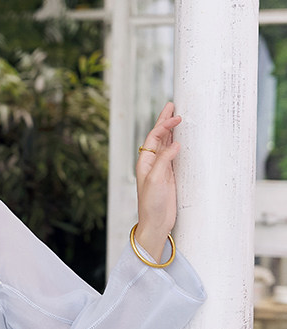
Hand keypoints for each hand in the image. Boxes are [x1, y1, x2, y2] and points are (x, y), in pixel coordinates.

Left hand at [135, 101, 181, 261]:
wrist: (156, 223)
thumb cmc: (151, 205)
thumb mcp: (156, 180)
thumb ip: (165, 161)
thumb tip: (175, 144)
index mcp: (144, 163)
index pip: (154, 138)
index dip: (164, 125)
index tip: (176, 117)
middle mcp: (152, 164)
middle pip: (159, 137)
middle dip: (165, 121)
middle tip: (172, 105)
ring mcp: (162, 169)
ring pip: (167, 144)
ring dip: (172, 130)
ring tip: (178, 116)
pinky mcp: (171, 176)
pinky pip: (175, 155)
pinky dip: (179, 144)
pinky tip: (184, 138)